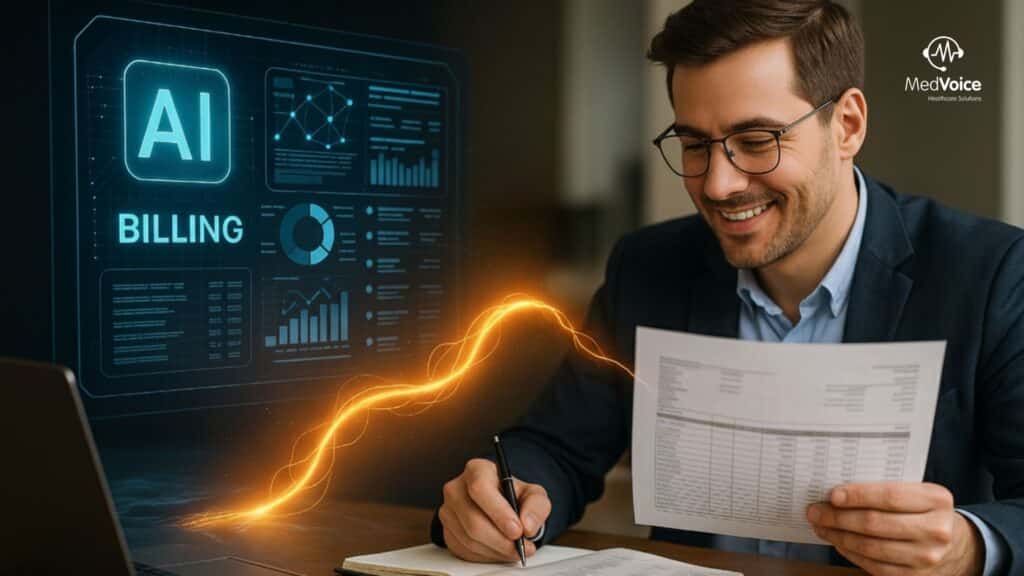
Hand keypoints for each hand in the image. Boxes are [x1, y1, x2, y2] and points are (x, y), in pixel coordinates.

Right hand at [438, 458, 550, 562]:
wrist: (501, 506)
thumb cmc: (514, 496)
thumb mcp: (534, 495)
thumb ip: (536, 506)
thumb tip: (527, 525)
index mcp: (477, 470)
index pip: (480, 488)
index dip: (499, 513)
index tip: (517, 530)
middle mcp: (456, 488)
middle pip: (473, 520)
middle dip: (500, 540)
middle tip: (520, 547)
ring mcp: (448, 511)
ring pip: (469, 538)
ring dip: (495, 550)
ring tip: (514, 550)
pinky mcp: (447, 531)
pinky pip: (464, 550)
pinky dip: (486, 555)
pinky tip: (499, 550)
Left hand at [807, 482, 983, 574]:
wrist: (955, 544)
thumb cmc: (924, 511)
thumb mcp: (917, 493)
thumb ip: (885, 489)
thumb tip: (837, 493)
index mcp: (936, 500)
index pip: (890, 496)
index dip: (858, 496)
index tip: (832, 495)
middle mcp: (935, 530)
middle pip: (875, 523)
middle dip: (838, 517)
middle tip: (815, 511)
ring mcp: (927, 557)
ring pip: (871, 547)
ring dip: (839, 536)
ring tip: (821, 526)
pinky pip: (874, 565)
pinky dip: (850, 553)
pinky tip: (838, 542)